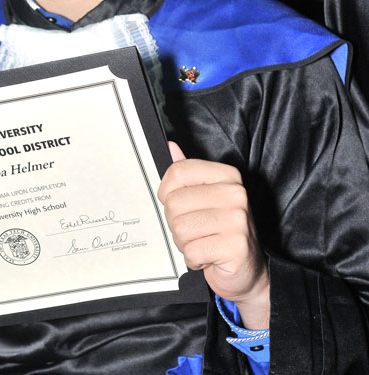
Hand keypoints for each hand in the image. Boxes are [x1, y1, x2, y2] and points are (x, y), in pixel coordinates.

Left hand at [159, 143, 268, 329]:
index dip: (167, 192)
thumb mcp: (206, 196)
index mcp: (227, 175)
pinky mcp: (235, 247)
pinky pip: (191, 252)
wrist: (248, 269)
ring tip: (203, 241)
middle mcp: (235, 194)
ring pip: (180, 228)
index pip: (178, 172)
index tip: (179, 203)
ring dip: (185, 242)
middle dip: (176, 223)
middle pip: (174, 203)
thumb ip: (189, 172)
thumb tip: (172, 147)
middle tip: (196, 229)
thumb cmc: (222, 230)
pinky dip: (194, 259)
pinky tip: (209, 255)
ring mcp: (238, 220)